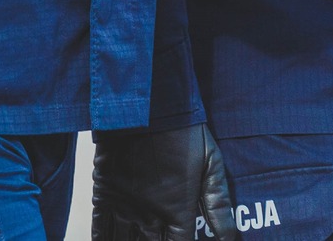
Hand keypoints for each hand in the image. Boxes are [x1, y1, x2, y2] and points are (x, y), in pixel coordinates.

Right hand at [92, 122, 238, 240]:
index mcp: (177, 212)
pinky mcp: (105, 190)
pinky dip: (101, 238)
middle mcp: (150, 215)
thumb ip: (218, 204)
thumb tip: (232, 239)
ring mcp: (125, 204)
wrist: (147, 105)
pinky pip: (100, 226)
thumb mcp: (211, 164)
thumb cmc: (183, 131)